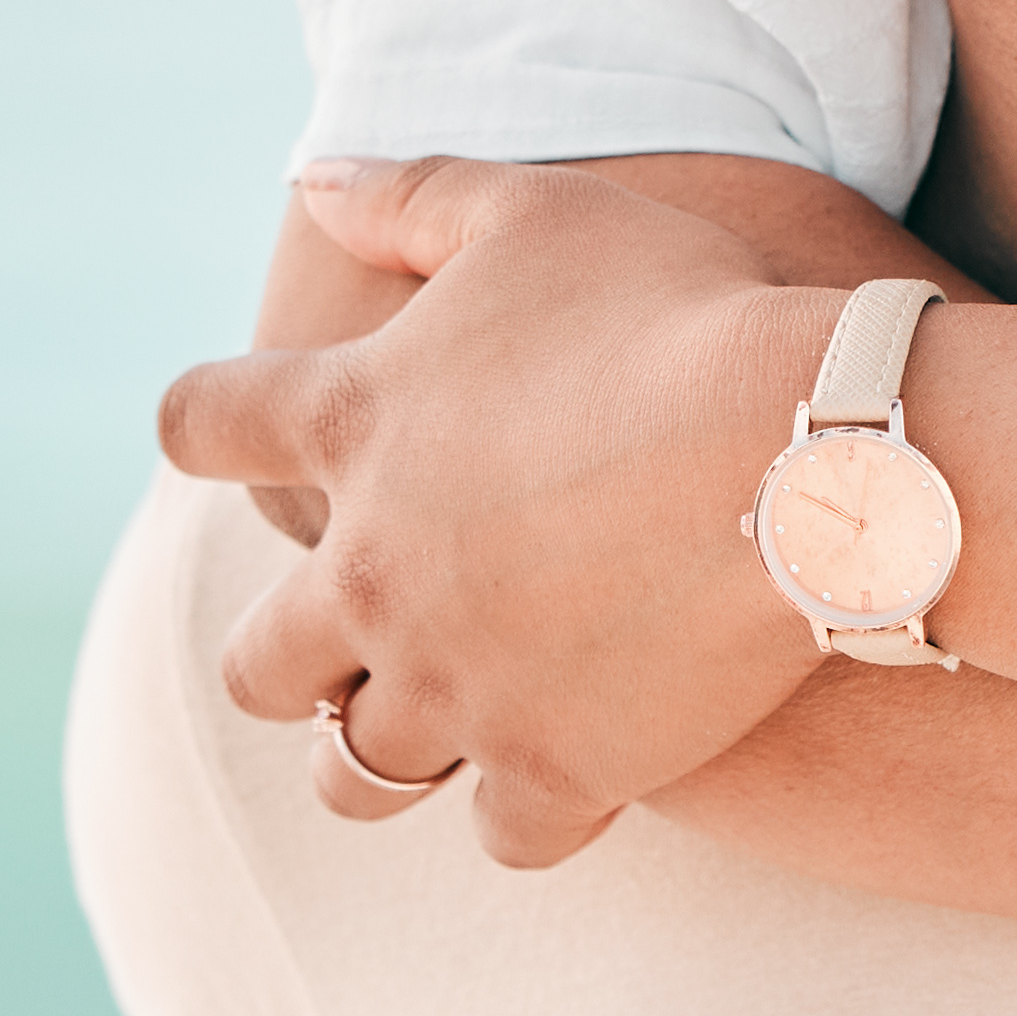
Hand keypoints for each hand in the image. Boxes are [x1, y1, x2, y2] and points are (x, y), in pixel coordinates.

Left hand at [150, 157, 869, 864]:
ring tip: (444, 724)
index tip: (240, 438)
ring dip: (384, 752)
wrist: (814, 451)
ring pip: (355, 775)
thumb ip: (409, 195)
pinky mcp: (555, 770)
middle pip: (255, 665)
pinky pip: (505, 837)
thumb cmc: (680, 308)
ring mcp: (455, 689)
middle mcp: (370, 576)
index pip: (202, 427)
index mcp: (351, 426)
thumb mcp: (535, 211)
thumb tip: (310, 178)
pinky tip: (576, 770)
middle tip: (362, 631)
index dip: (207, 429)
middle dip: (291, 657)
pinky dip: (531, 811)